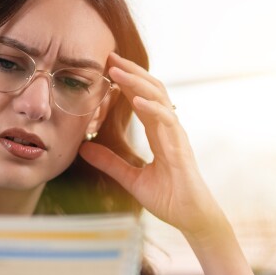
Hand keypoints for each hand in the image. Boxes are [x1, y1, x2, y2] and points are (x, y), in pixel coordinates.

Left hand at [79, 51, 224, 240]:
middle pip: (152, 90)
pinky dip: (152, 108)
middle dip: (131, 72)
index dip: (127, 81)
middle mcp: (169, 129)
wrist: (190, 217)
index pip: (142, 98)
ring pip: (159, 99)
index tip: (107, 68)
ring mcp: (176, 136)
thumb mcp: (130, 179)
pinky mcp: (181, 148)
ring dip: (138, 83)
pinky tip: (136, 100)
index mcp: (158, 133)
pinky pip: (167, 121)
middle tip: (109, 57)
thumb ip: (110, 162)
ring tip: (117, 71)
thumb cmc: (168, 198)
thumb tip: (84, 149)